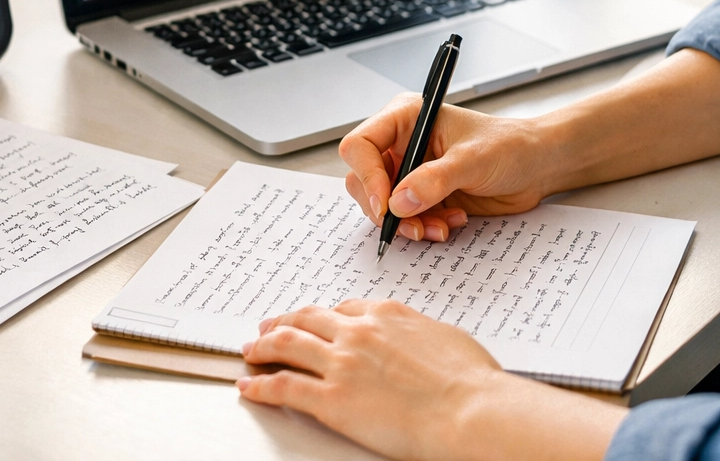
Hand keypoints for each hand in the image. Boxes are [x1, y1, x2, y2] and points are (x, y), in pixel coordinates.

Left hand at [238, 300, 623, 460]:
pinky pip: (283, 386)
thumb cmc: (470, 382)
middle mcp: (359, 332)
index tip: (315, 320)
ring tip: (251, 350)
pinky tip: (249, 386)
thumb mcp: (446, 338)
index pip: (344, 308)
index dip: (323, 315)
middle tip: (269, 326)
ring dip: (263, 346)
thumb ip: (420, 333)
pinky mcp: (330, 398)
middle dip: (284, 321)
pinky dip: (260, 385)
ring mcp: (341, 363)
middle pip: (308, 319)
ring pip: (287, 345)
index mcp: (388, 315)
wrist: (468, 410)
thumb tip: (418, 339)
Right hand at [339, 93, 557, 241]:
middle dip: (385, 208)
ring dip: (407, 223)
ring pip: (382, 205)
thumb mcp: (472, 160)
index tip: (385, 205)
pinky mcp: (422, 195)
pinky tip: (451, 220)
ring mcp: (410, 171)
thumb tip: (398, 201)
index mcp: (405, 118)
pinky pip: (405, 218)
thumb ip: (434, 180)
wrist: (535, 167)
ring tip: (439, 226)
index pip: (361, 145)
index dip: (366, 175)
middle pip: (363, 179)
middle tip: (411, 226)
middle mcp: (401, 144)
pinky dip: (423, 226)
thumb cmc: (509, 146)